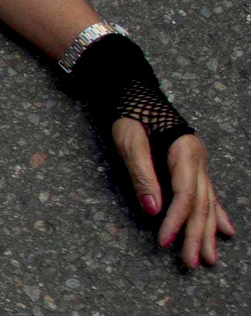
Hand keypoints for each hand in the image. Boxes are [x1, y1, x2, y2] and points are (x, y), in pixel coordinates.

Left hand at [112, 118, 235, 267]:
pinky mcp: (191, 167)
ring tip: (208, 258)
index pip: (184, 196)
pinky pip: (208, 195)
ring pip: (207, 203)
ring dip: (207, 232)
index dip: (175, 221)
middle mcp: (198, 161)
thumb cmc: (130, 115)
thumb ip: (143, 176)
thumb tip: (154, 210)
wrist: (134, 94)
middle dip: (195, 235)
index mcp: (185, 152)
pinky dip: (216, 214)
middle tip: (191, 263)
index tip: (164, 242)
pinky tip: (226, 231)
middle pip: (200, 204)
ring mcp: (198, 164)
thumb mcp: (130, 142)